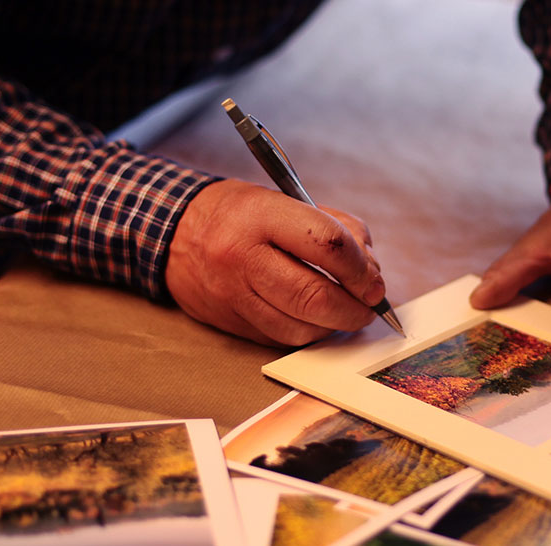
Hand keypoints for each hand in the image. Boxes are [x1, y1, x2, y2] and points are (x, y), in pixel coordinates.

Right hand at [166, 179, 384, 345]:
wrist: (176, 234)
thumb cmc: (243, 215)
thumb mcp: (288, 200)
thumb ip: (337, 229)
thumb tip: (371, 272)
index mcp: (261, 216)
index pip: (327, 245)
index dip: (361, 269)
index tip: (374, 280)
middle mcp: (242, 257)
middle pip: (315, 297)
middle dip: (355, 309)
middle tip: (370, 306)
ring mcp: (233, 295)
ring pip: (300, 328)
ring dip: (334, 326)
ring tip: (345, 312)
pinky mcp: (230, 323)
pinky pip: (282, 339)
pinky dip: (309, 333)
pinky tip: (316, 319)